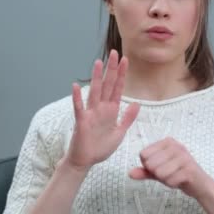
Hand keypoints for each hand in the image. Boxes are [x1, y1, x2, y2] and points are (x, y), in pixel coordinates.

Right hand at [64, 50, 140, 170]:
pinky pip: (79, 107)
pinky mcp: (81, 121)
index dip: (122, 74)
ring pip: (95, 91)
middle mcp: (101, 108)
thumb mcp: (120, 132)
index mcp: (110, 110)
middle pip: (107, 85)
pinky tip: (75, 86)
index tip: (126, 60)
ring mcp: (91, 113)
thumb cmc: (101, 148)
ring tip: (99, 62)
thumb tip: (137, 104)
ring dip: (96, 77)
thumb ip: (127, 118)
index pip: (118, 88)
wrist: (86, 161)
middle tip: (114, 53)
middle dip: (112, 69)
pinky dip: (77, 97)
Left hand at [128, 137, 211, 198]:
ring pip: (159, 173)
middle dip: (157, 173)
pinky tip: (180, 180)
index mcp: (167, 142)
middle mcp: (176, 145)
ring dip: (165, 179)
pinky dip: (172, 184)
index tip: (161, 166)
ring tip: (174, 176)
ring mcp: (183, 156)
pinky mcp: (189, 169)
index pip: (143, 154)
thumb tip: (130, 173)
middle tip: (169, 172)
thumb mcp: (158, 171)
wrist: (200, 184)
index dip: (148, 166)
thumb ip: (144, 171)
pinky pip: (169, 180)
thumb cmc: (178, 174)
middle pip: (150, 164)